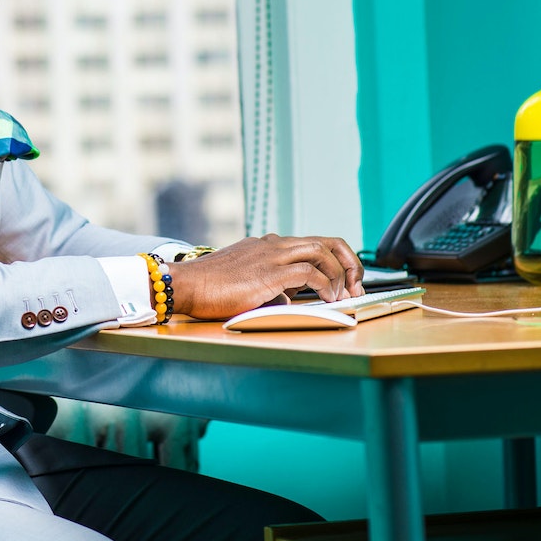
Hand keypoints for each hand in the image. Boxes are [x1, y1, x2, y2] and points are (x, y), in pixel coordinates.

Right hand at [168, 235, 363, 319]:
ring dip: (340, 273)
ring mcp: (271, 255)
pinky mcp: (269, 272)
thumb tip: (288, 298)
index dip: (335, 260)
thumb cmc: (209, 288)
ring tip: (346, 293)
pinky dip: (325, 285)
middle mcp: (273, 244)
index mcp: (267, 245)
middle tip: (356, 284)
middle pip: (325, 241)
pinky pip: (309, 273)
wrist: (185, 284)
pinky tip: (328, 299)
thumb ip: (270, 286)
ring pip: (321, 251)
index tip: (344, 280)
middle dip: (347, 262)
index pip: (312, 243)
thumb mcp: (245, 283)